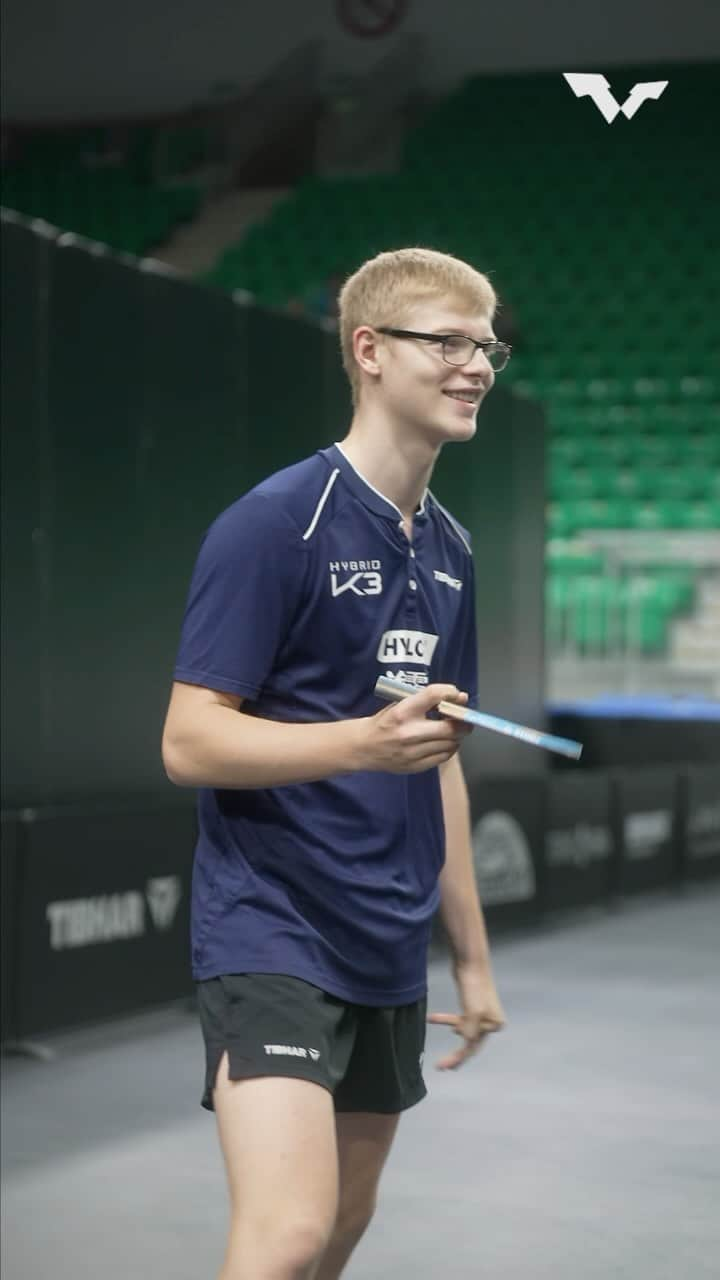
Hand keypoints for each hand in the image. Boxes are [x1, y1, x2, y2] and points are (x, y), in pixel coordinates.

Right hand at [358, 684, 472, 774]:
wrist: (364, 746)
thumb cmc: (386, 721)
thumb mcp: (400, 704)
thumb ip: (428, 700)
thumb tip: (461, 697)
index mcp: (403, 711)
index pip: (433, 695)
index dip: (451, 694)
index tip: (457, 696)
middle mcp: (409, 732)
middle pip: (450, 727)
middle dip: (463, 722)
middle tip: (464, 719)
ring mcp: (412, 752)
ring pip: (450, 744)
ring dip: (456, 736)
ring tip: (452, 730)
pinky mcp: (415, 766)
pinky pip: (443, 757)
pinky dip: (449, 748)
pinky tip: (444, 742)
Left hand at [428, 968, 505, 1070]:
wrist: (469, 962)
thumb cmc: (474, 987)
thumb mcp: (473, 1012)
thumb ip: (470, 1031)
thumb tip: (465, 1042)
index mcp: (494, 1024)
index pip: (474, 1046)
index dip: (459, 1058)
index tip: (444, 1066)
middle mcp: (490, 1021)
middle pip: (471, 1042)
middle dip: (457, 1055)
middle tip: (442, 1066)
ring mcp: (480, 1013)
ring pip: (464, 1031)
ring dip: (451, 1034)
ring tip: (442, 1050)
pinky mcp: (470, 1005)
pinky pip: (458, 1018)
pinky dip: (446, 1020)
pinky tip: (433, 1018)